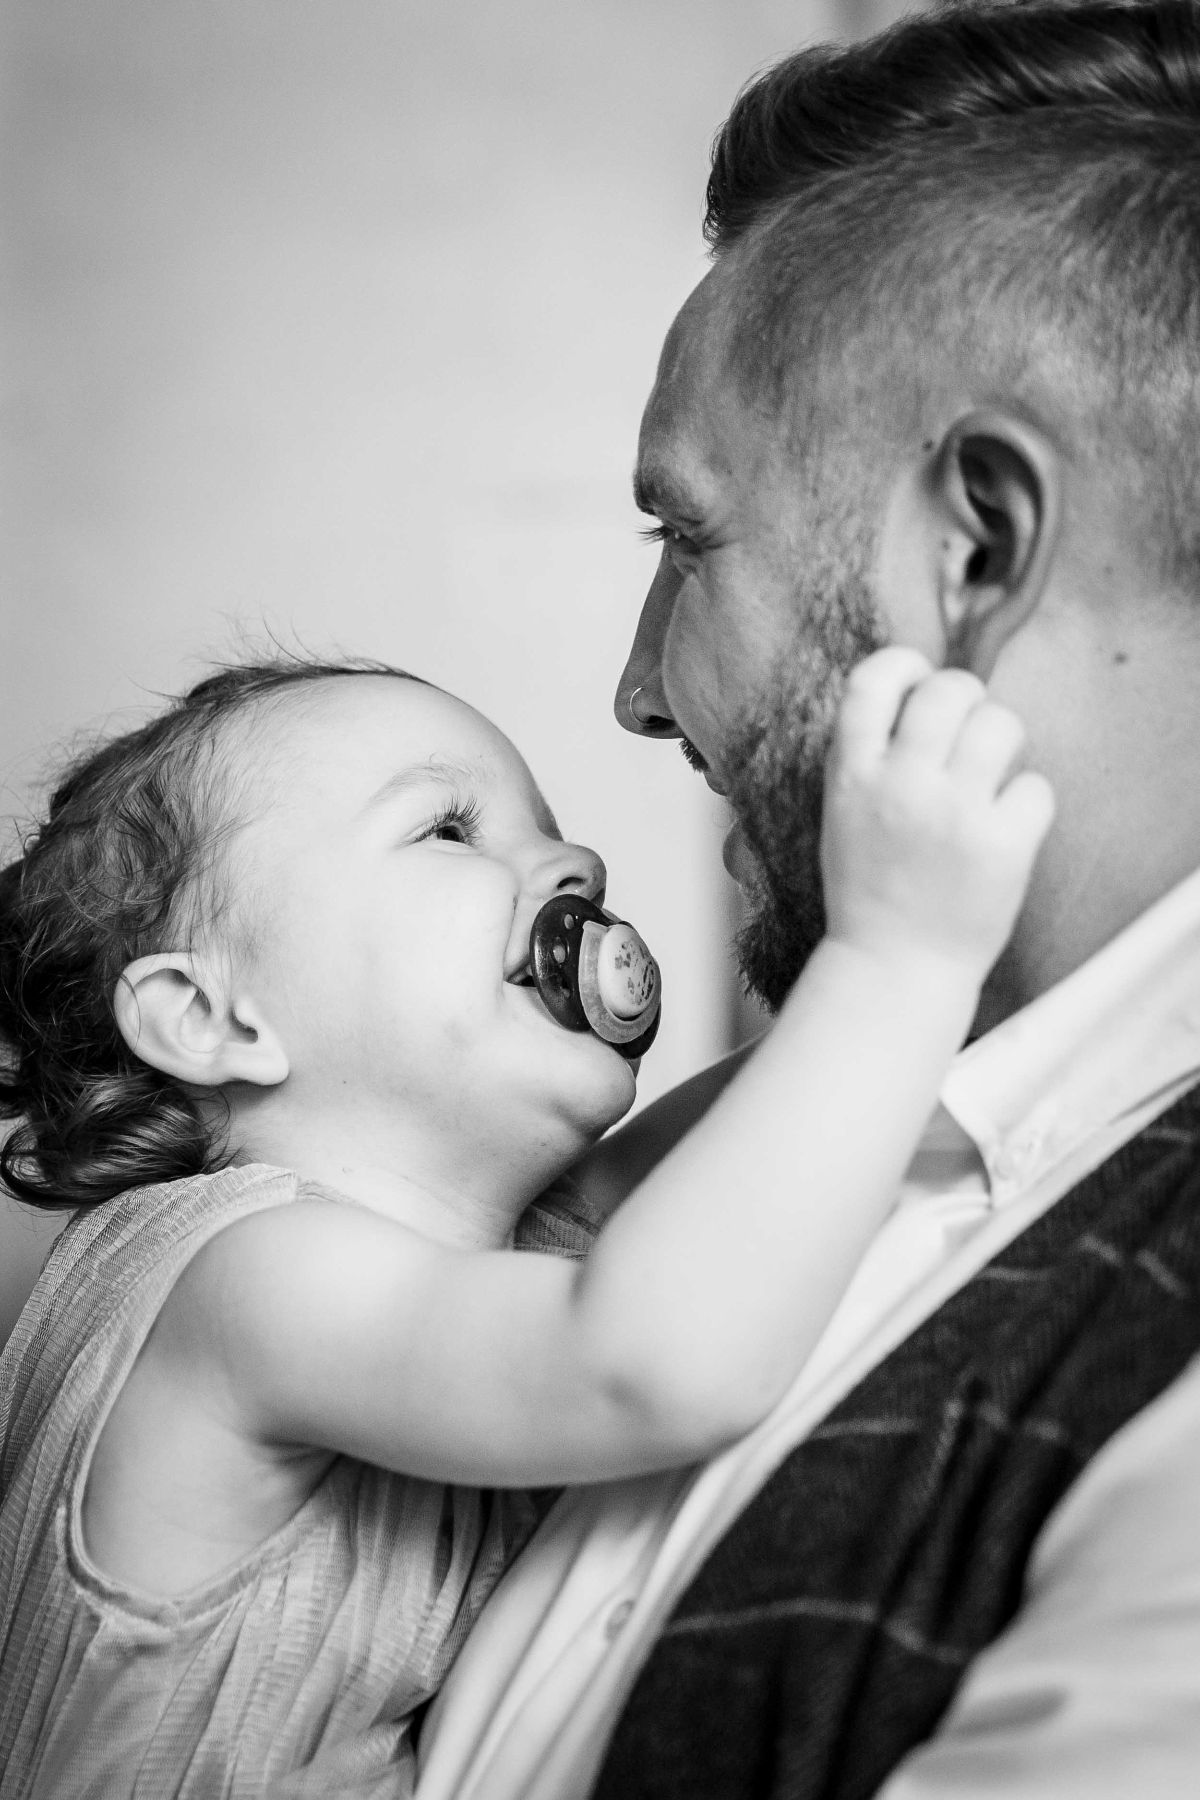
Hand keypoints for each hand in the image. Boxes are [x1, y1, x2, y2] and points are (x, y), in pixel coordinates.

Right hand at [820, 646, 1054, 976]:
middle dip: (967, 698)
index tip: (917, 681)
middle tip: (968, 730)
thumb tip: (923, 693)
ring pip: (1002, 725)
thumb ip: (872, 756)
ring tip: (990, 777)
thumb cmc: (871, 889)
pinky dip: (1026, 805)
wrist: (893, 968)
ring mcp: (953, 815)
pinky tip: (1005, 829)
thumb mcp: (843, 813)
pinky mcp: (1002, 847)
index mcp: (851, 775)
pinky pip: (1036, 787)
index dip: (904, 666)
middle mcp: (901, 785)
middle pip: (950, 690)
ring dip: (1003, 742)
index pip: (874, 680)